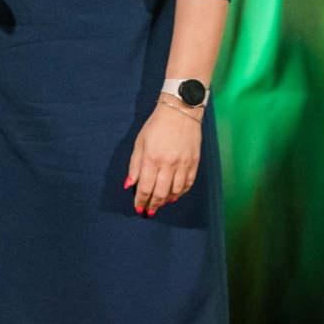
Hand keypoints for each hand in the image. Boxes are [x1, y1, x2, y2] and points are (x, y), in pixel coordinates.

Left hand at [126, 99, 201, 215]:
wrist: (180, 112)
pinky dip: (180, 193)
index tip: (138, 209)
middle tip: (149, 211)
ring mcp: (183, 165)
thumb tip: (129, 184)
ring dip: (166, 200)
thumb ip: (135, 165)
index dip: (141, 201)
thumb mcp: (139, 142)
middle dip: (153, 205)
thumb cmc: (156, 126)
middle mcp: (168, 165)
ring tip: (160, 203)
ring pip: (175, 192)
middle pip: (160, 193)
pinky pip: (188, 185)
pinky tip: (174, 195)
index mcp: (152, 159)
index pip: (145, 188)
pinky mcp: (194, 164)